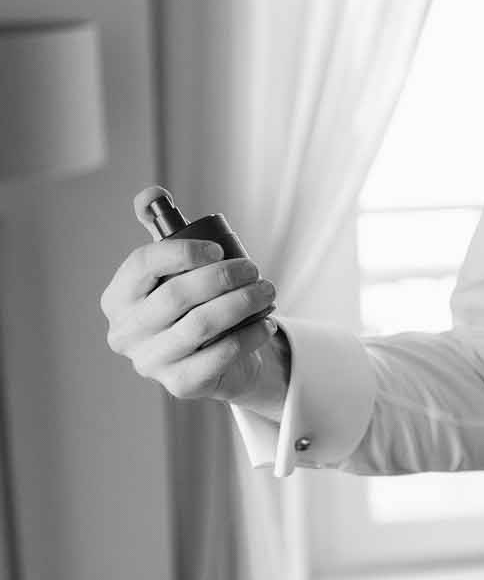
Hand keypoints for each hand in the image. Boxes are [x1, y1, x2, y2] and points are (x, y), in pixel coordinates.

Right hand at [100, 184, 280, 405]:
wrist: (216, 357)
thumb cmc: (193, 302)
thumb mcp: (176, 265)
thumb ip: (162, 226)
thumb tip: (149, 193)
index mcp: (118, 298)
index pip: (142, 265)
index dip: (181, 252)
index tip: (219, 249)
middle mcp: (125, 333)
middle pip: (175, 296)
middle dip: (222, 278)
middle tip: (254, 270)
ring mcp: (150, 363)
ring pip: (200, 326)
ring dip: (242, 303)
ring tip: (268, 290)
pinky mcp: (180, 386)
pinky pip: (219, 357)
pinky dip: (249, 336)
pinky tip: (267, 322)